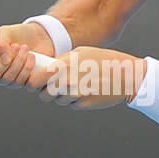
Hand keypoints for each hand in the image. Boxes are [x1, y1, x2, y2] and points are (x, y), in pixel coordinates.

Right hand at [0, 22, 55, 87]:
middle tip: (16, 46)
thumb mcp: (6, 32)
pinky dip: (29, 68)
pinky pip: (25, 84)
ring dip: (19, 62)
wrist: (39, 38)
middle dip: (5, 61)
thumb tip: (3, 57)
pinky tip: (32, 57)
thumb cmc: (18, 35)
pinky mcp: (24, 83)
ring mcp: (8, 81)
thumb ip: (0, 41)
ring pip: (10, 80)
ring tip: (25, 48)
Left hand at [25, 47, 147, 110]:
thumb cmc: (104, 60)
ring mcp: (75, 95)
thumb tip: (46, 67)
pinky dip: (73, 99)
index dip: (32, 81)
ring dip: (61, 95)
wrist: (126, 76)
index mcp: (64, 65)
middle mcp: (67, 81)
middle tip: (52, 85)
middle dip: (45, 91)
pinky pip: (70, 104)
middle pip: (43, 94)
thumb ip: (62, 61)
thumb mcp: (81, 53)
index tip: (35, 80)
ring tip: (75, 84)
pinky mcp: (82, 104)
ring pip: (57, 100)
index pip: (35, 80)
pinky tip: (86, 89)